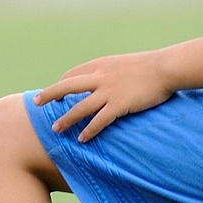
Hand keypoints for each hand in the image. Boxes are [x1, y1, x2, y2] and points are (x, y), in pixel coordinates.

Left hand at [35, 50, 174, 141]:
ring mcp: (108, 91)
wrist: (166, 68)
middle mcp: (100, 77)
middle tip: (36, 103)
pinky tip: (82, 139)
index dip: (61, 84)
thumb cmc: (150, 66)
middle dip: (49, 95)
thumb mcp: (124, 64)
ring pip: (79, 107)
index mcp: (100, 65)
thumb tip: (109, 79)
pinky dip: (89, 130)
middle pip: (66, 86)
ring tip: (56, 129)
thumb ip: (112, 71)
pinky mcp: (119, 105)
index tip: (56, 94)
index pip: (73, 74)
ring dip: (66, 119)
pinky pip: (99, 121)